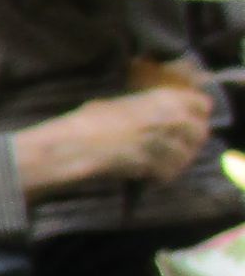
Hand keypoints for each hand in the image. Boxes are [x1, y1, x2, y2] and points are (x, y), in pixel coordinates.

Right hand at [16, 87, 214, 197]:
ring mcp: (164, 142)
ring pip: (186, 156)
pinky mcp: (156, 165)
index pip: (202, 105)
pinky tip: (145, 174)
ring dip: (174, 161)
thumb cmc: (87, 122)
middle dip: (188, 141)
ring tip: (156, 163)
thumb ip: (145, 108)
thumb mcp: (118, 105)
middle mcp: (169, 119)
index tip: (188, 122)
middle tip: (171, 147)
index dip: (197, 115)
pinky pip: (169, 173)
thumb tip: (155, 114)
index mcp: (162, 99)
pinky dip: (160, 176)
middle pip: (200, 132)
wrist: (73, 146)